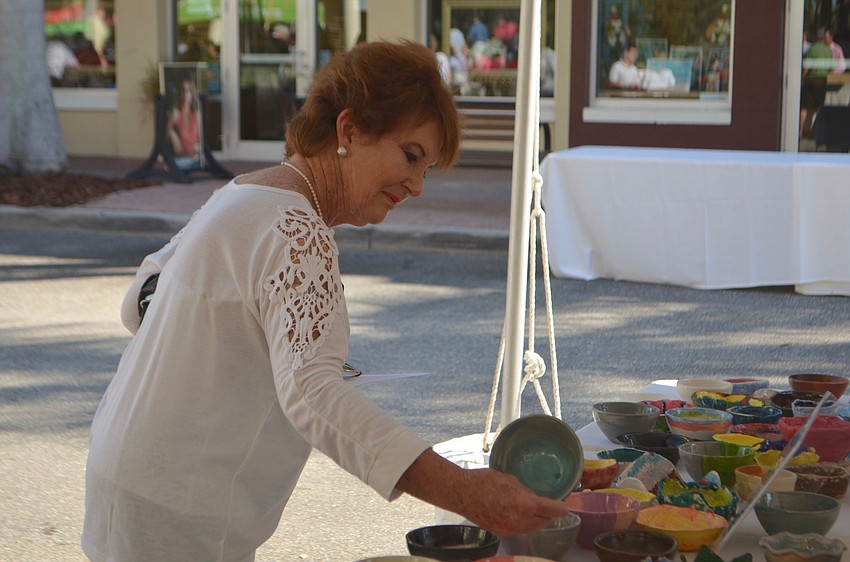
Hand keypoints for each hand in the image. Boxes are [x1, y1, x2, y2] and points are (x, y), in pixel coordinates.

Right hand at [454, 468, 569, 535]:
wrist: (461, 493)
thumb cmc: (483, 481)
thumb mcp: (510, 479)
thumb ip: (525, 490)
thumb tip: (533, 496)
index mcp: (524, 504)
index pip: (552, 510)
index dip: (561, 508)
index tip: (565, 507)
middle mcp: (519, 520)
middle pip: (543, 522)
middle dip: (548, 514)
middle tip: (548, 506)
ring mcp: (509, 529)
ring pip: (531, 528)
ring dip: (536, 520)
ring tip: (533, 509)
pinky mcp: (500, 532)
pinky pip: (519, 530)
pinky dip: (522, 523)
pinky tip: (517, 514)